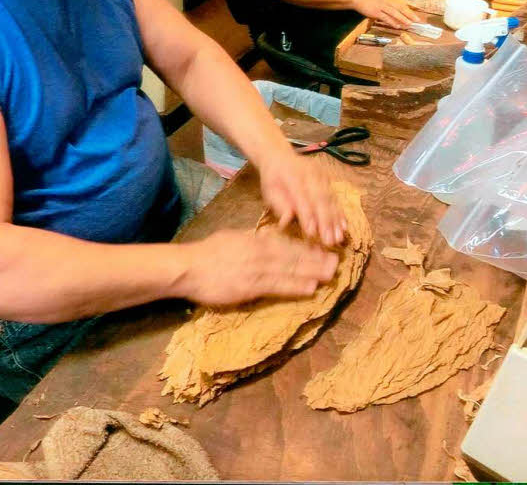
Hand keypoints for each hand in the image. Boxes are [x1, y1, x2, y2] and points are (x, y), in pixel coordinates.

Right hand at [178, 228, 338, 305]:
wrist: (189, 268)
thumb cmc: (207, 253)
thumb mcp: (233, 237)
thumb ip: (253, 238)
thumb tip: (270, 237)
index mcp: (255, 240)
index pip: (286, 244)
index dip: (307, 248)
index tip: (323, 251)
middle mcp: (260, 252)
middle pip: (293, 256)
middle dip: (316, 260)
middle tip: (337, 263)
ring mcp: (256, 270)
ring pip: (290, 270)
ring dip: (312, 272)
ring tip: (331, 275)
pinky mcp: (250, 287)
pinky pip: (277, 286)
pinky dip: (295, 287)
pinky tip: (310, 288)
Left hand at [257, 152, 345, 246]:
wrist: (280, 156)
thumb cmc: (273, 178)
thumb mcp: (269, 191)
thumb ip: (279, 206)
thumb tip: (286, 221)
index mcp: (292, 176)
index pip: (302, 198)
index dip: (307, 216)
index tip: (312, 233)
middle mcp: (309, 174)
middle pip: (320, 199)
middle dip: (326, 221)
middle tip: (330, 240)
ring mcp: (320, 174)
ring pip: (330, 198)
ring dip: (335, 219)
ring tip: (339, 237)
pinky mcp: (327, 178)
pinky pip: (335, 197)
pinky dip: (339, 212)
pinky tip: (343, 226)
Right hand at [354, 0, 419, 28]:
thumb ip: (392, 0)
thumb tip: (402, 7)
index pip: (402, 3)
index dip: (410, 9)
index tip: (416, 15)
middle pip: (400, 7)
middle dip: (409, 14)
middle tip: (416, 20)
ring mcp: (381, 6)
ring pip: (394, 13)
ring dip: (402, 19)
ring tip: (409, 24)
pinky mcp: (375, 12)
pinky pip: (385, 18)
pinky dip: (392, 22)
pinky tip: (397, 26)